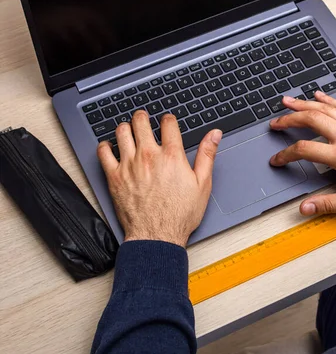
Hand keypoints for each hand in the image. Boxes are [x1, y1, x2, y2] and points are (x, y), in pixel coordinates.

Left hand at [97, 111, 221, 247]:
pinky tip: (110, 147)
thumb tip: (214, 135)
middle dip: (143, 116)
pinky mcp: (115, 177)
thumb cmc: (179, 214)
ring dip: (126, 127)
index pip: (167, 123)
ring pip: (122, 132)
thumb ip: (207, 155)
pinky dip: (105, 146)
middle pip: (141, 121)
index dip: (168, 119)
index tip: (167, 121)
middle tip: (144, 119)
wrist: (157, 237)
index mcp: (171, 156)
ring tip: (129, 130)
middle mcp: (148, 156)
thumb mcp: (202, 184)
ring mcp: (129, 165)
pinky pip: (103, 152)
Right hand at [269, 91, 335, 215]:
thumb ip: (329, 204)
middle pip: (311, 120)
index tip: (278, 159)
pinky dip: (328, 99)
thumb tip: (306, 207)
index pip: (304, 149)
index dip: (286, 154)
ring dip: (304, 104)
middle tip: (276, 122)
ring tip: (288, 102)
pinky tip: (318, 96)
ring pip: (325, 108)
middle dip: (290, 119)